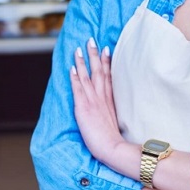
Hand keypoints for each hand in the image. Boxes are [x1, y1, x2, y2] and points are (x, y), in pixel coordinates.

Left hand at [70, 38, 123, 162]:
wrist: (113, 149)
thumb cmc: (115, 141)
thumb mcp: (118, 123)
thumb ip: (115, 113)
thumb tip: (114, 110)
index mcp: (111, 101)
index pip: (109, 76)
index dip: (107, 62)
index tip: (106, 49)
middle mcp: (102, 98)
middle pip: (99, 71)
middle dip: (94, 55)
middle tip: (91, 40)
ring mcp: (93, 101)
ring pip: (87, 76)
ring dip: (82, 61)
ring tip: (79, 48)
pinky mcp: (84, 107)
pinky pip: (78, 88)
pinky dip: (75, 77)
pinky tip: (71, 67)